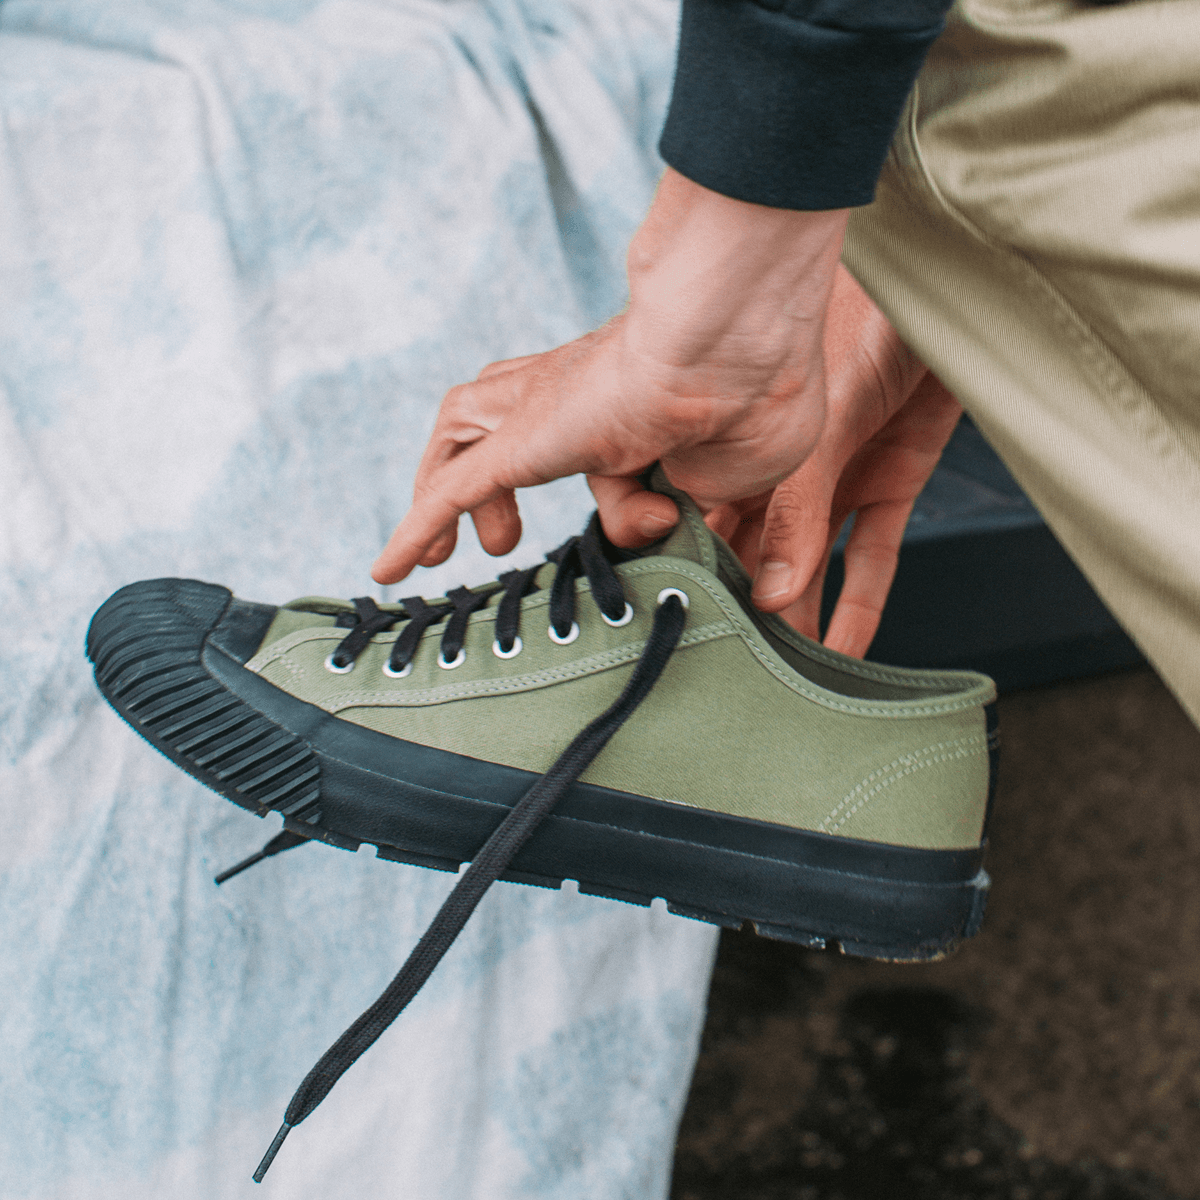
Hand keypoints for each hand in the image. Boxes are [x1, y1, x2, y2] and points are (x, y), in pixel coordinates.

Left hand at [372, 170, 848, 583]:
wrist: (729, 356)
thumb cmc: (756, 401)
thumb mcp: (726, 472)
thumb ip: (686, 495)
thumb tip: (656, 514)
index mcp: (631, 396)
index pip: (595, 437)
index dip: (612, 488)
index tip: (639, 519)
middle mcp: (574, 392)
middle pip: (505, 418)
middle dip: (491, 480)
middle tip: (503, 542)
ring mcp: (538, 409)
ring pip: (462, 437)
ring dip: (447, 498)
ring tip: (440, 556)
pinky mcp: (514, 441)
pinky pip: (447, 490)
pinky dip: (414, 530)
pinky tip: (387, 571)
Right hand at [706, 267, 962, 656]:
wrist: (951, 277)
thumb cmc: (865, 316)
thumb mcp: (824, 422)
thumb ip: (797, 511)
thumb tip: (771, 593)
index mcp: (745, 442)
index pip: (705, 521)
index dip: (697, 575)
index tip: (690, 629)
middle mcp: (784, 467)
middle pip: (754, 553)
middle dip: (744, 610)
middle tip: (735, 671)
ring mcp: (838, 477)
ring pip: (809, 565)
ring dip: (800, 618)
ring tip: (787, 680)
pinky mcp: (891, 481)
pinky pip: (873, 555)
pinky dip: (861, 601)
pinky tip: (846, 647)